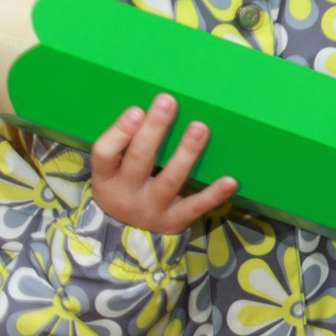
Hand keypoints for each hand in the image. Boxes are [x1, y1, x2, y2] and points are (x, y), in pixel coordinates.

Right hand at [86, 93, 237, 237]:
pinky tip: (231, 180)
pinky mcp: (174, 220)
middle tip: (168, 101)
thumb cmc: (124, 186)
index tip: (137, 110)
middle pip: (139, 159)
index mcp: (106, 177)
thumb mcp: (112, 170)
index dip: (120, 132)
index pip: (104, 153)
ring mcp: (151, 209)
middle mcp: (126, 193)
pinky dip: (214, 194)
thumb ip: (126, 143)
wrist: (128, 234)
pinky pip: (196, 206)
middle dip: (155, 129)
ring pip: (170, 180)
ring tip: (199, 128)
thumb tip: (153, 106)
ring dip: (186, 153)